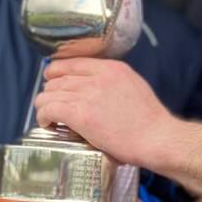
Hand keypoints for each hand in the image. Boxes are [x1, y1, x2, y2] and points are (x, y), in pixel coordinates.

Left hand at [35, 59, 177, 167]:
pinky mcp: (80, 114)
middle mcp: (98, 77)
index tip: (52, 80)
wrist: (157, 138)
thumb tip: (95, 89)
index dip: (57, 72)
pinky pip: (49, 108)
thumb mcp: (134, 87)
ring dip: (45, 105)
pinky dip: (43, 116)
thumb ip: (113, 83)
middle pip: (58, 78)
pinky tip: (48, 124)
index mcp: (112, 68)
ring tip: (49, 117)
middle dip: (51, 92)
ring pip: (50, 93)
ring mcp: (88, 94)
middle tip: (52, 105)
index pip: (72, 63)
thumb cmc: (150, 121)